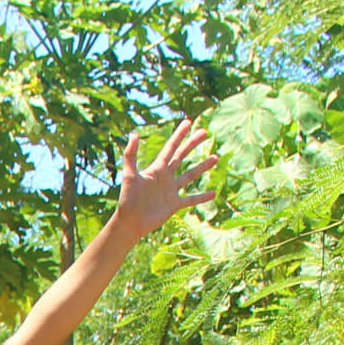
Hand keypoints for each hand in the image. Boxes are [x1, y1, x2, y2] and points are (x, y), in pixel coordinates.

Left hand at [110, 118, 217, 242]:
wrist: (130, 222)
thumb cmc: (127, 199)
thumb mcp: (129, 175)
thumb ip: (131, 155)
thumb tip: (134, 134)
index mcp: (156, 169)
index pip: (170, 148)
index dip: (179, 135)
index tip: (188, 122)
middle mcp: (165, 177)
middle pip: (182, 156)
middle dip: (192, 144)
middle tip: (205, 132)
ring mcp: (171, 191)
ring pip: (190, 176)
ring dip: (202, 167)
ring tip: (215, 158)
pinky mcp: (174, 205)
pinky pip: (191, 199)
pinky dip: (202, 197)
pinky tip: (213, 193)